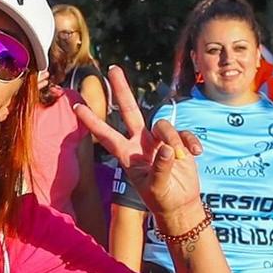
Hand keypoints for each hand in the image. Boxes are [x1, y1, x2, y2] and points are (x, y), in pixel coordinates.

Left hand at [78, 65, 207, 227]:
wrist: (180, 204)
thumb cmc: (161, 198)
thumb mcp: (156, 188)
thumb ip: (159, 169)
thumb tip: (165, 149)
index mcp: (128, 154)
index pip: (106, 134)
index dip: (92, 121)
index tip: (77, 107)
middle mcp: (140, 142)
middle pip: (129, 110)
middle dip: (121, 89)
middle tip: (112, 69)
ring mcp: (158, 140)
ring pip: (163, 125)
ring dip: (174, 140)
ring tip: (181, 158)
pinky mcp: (177, 142)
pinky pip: (183, 133)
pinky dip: (190, 142)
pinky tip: (195, 153)